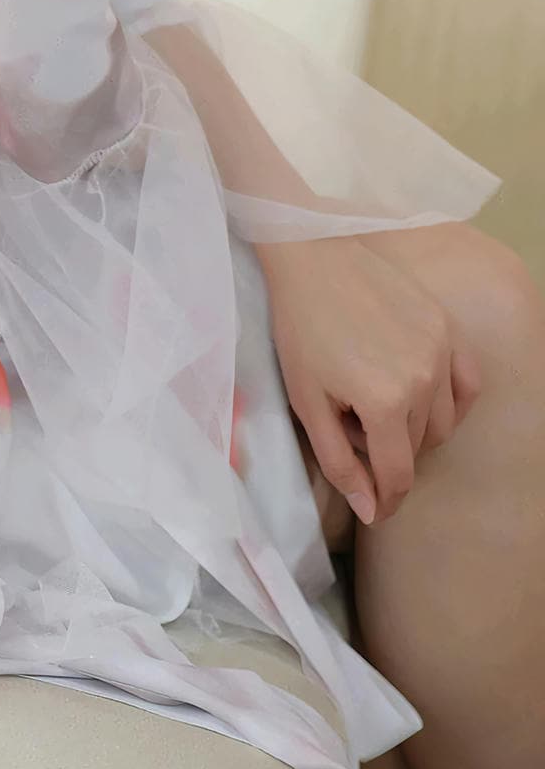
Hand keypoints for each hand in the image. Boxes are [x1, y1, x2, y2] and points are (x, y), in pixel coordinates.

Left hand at [256, 234, 481, 524]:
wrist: (312, 258)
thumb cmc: (300, 329)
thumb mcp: (307, 402)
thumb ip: (340, 462)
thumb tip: (372, 510)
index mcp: (385, 402)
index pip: (399, 474)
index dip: (386, 500)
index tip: (375, 508)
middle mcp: (424, 379)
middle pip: (419, 448)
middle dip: (388, 453)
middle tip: (352, 428)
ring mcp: (441, 350)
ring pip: (443, 421)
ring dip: (415, 430)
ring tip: (376, 405)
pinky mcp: (448, 327)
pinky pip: (467, 384)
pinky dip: (451, 402)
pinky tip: (424, 397)